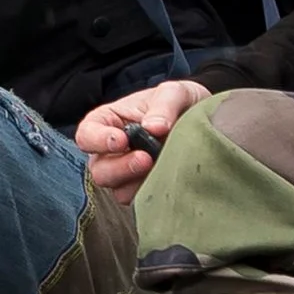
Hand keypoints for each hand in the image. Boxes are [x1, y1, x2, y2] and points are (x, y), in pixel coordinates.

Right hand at [71, 78, 212, 204]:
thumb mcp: (175, 93)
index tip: (121, 140)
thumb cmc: (181, 102)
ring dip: (136, 182)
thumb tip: (154, 128)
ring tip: (161, 167)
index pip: (86, 134)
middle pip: (98, 169)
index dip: (97, 140)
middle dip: (120, 168)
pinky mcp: (145, 189)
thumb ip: (164, 105)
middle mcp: (112, 151)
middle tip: (146, 159)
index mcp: (108, 122)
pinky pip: (138, 201)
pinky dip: (151, 193)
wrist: (206, 121)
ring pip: (116, 189)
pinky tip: (168, 178)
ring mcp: (127, 173)